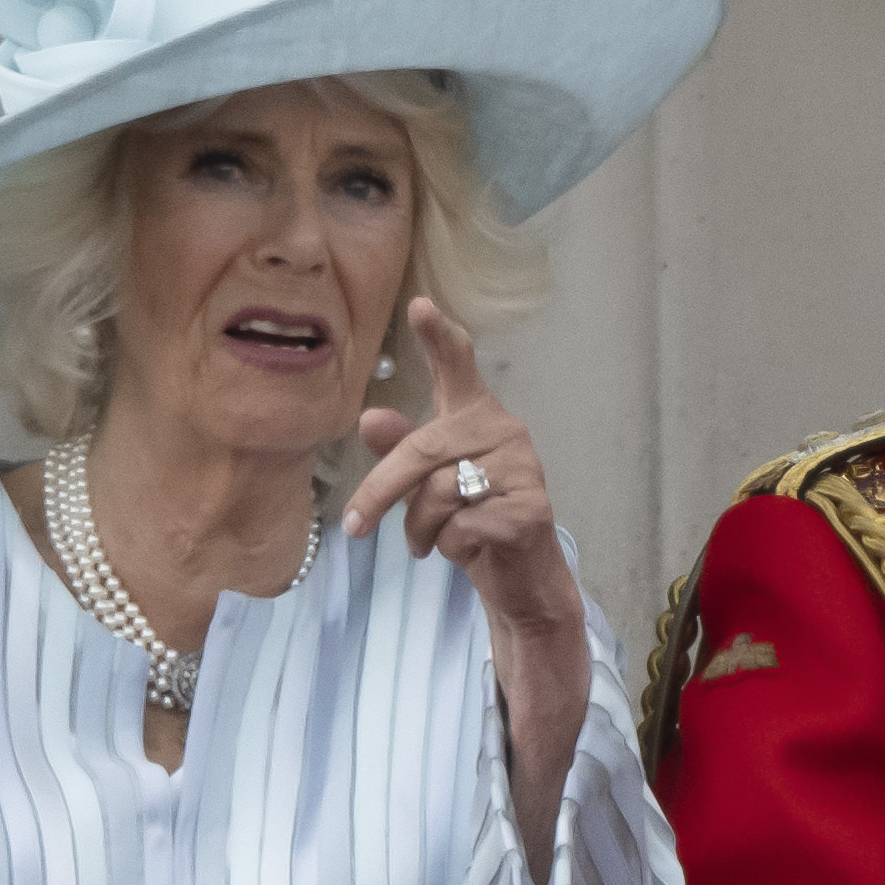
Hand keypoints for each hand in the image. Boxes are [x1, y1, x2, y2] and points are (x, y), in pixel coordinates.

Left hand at [344, 299, 577, 634]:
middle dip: (381, 491)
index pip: (458, 368)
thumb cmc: (471, 522)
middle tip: (355, 527)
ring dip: (420, 528)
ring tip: (432, 542)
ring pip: (438, 492)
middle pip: (422, 450)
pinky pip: (459, 525)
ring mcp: (523, 469)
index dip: (439, 337)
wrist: (522, 579)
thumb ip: (400, 451)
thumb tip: (369, 419)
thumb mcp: (427, 486)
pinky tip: (469, 550)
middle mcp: (505, 433)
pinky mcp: (529, 509)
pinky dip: (450, 547)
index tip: (419, 305)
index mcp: (477, 419)